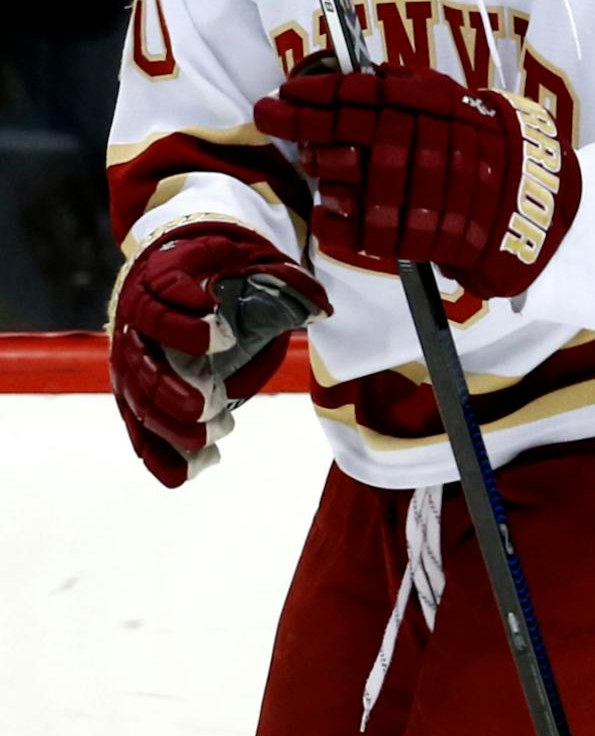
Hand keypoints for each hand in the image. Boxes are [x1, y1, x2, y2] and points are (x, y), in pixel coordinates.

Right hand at [108, 224, 329, 487]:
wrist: (183, 269)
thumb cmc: (222, 265)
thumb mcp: (252, 259)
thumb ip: (285, 281)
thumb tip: (321, 309)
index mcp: (163, 275)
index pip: (163, 298)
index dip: (185, 322)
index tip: (221, 336)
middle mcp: (137, 317)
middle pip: (142, 359)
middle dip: (171, 388)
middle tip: (206, 407)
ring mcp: (131, 356)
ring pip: (137, 398)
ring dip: (167, 425)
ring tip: (207, 438)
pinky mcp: (135, 389)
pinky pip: (137, 426)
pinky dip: (157, 453)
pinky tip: (183, 476)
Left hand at [253, 66, 580, 297]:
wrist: (525, 206)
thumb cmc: (483, 149)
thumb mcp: (456, 103)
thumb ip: (408, 88)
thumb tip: (356, 74)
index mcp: (440, 108)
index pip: (367, 93)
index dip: (320, 91)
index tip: (286, 89)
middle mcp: (430, 146)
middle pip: (350, 130)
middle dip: (301, 121)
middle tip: (270, 114)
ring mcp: (422, 193)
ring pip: (349, 176)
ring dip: (319, 166)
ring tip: (313, 161)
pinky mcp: (416, 238)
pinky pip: (357, 231)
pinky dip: (332, 221)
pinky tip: (325, 210)